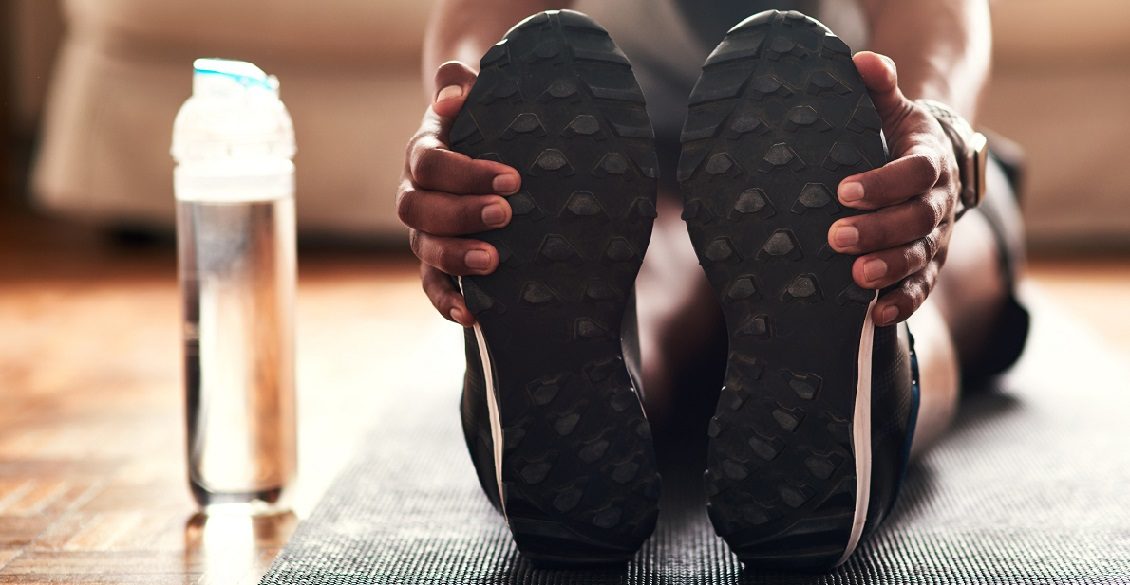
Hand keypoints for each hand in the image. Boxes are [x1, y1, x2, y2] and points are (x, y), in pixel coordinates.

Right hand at [397, 62, 521, 326]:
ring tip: (493, 260)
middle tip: (506, 214)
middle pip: (420, 209)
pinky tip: (474, 316)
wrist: (480, 139)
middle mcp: (416, 194)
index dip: (465, 173)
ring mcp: (424, 231)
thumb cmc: (484, 116)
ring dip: (456, 257)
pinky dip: (448, 301)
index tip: (511, 179)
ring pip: (424, 249)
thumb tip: (453, 94)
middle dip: (462, 214)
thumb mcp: (474, 92)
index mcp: (423, 154)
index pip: (429, 164)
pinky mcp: (437, 260)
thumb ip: (460, 83)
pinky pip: (432, 285)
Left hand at [828, 51, 960, 325]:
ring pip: (921, 256)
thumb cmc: (898, 136)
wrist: (933, 164)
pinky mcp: (928, 263)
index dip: (883, 184)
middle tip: (837, 236)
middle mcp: (939, 202)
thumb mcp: (890, 107)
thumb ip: (878, 85)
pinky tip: (876, 316)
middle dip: (879, 230)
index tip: (843, 191)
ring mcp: (936, 237)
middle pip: (917, 219)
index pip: (915, 172)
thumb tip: (862, 62)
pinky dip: (902, 302)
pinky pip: (921, 287)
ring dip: (890, 269)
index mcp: (930, 161)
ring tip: (857, 277)